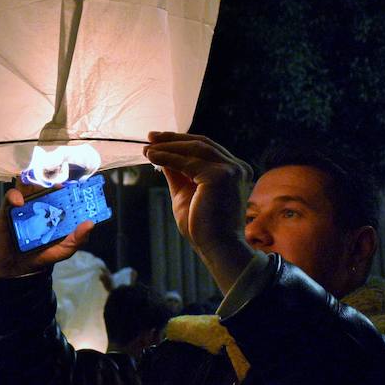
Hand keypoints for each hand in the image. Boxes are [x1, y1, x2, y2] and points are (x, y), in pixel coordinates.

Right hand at [0, 183, 92, 276]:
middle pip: (45, 185)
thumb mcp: (63, 250)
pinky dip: (15, 196)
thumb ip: (77, 239)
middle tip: (54, 177)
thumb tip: (90, 224)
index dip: (69, 186)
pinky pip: (11, 196)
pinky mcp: (8, 209)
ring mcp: (24, 205)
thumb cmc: (41, 255)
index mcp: (55, 211)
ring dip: (31, 179)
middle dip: (50, 177)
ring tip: (36, 179)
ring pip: (27, 185)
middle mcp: (40, 205)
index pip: (63, 193)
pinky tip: (19, 203)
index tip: (74, 184)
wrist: (16, 268)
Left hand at [142, 131, 255, 287]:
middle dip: (173, 139)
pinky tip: (153, 157)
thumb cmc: (203, 227)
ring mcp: (231, 169)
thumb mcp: (185, 193)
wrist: (217, 247)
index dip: (181, 142)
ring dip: (168, 146)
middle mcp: (236, 166)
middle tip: (150, 137)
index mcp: (232, 170)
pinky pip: (188, 162)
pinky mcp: (220, 175)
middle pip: (201, 144)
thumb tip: (161, 155)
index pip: (206, 148)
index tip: (158, 140)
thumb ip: (177, 173)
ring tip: (148, 147)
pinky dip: (168, 157)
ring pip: (195, 149)